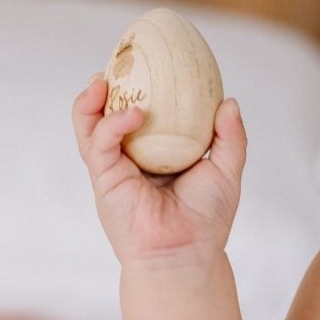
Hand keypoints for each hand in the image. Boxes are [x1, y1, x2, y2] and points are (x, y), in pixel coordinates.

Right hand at [71, 74, 247, 267]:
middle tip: (113, 64)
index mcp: (152, 156)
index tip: (144, 64)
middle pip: (103, 118)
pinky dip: (111, 124)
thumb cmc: (206, 221)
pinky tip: (132, 113)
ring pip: (89, 128)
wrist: (187, 255)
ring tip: (100, 80)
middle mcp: (128, 161)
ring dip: (89, 102)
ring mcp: (113, 171)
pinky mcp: (104, 181)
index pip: (136, 118)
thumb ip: (230, 139)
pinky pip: (100, 145)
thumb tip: (229, 102)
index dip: (134, 91)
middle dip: (101, 91)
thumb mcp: (226, 172)